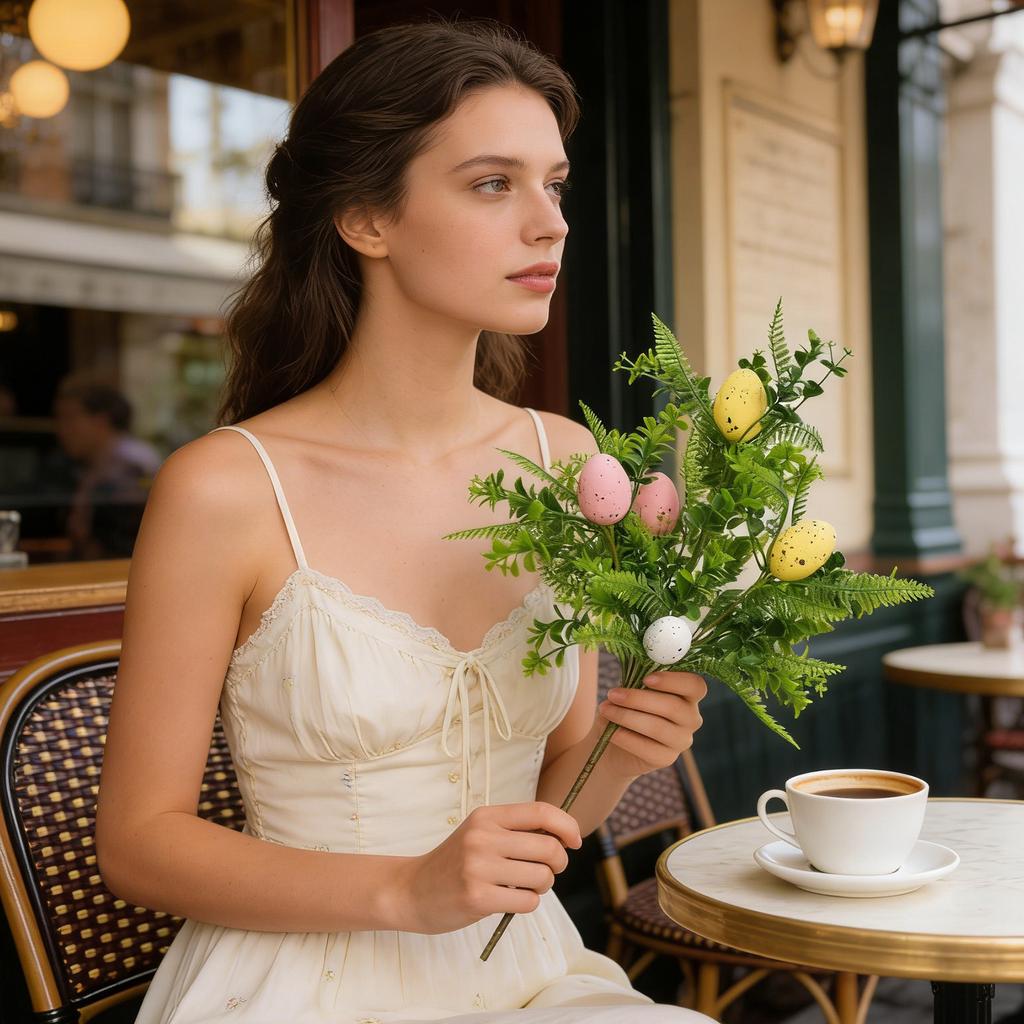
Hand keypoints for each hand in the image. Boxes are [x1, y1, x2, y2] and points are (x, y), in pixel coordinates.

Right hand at [394, 802, 582, 934]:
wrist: (412, 890)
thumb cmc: (455, 863)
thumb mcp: (480, 834)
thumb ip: (515, 831)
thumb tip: (563, 836)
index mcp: (487, 816)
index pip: (541, 812)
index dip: (567, 826)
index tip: (575, 841)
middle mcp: (483, 837)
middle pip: (549, 848)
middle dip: (558, 864)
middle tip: (546, 872)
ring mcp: (479, 867)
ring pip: (542, 877)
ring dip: (541, 887)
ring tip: (522, 886)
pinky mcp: (477, 897)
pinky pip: (527, 901)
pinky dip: (527, 904)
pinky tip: (509, 901)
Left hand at [596, 671, 707, 777]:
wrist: (614, 743)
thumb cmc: (626, 708)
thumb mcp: (631, 689)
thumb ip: (638, 678)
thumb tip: (634, 668)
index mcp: (688, 695)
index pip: (695, 686)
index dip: (674, 681)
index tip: (646, 679)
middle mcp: (691, 718)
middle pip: (673, 707)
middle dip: (638, 699)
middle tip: (613, 694)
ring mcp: (681, 740)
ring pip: (658, 727)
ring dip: (627, 716)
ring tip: (605, 709)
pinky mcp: (667, 758)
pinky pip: (648, 748)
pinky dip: (626, 738)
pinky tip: (612, 732)